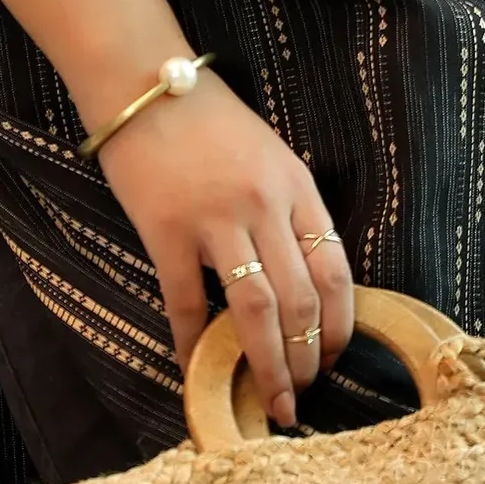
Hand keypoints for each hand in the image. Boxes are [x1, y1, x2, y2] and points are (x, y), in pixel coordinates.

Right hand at [93, 66, 353, 427]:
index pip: (336, 270)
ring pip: (256, 312)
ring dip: (268, 365)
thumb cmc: (209, 116)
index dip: (340, 325)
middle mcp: (264, 205)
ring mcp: (215, 219)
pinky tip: (196, 371)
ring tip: (270, 401)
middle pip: (301, 302)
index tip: (334, 357)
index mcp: (296, 185)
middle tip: (300, 396)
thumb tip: (303, 277)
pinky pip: (186, 303)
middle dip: (306, 360)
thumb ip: (288, 207)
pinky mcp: (167, 232)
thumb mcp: (270, 152)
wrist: (144, 82)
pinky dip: (194, 345)